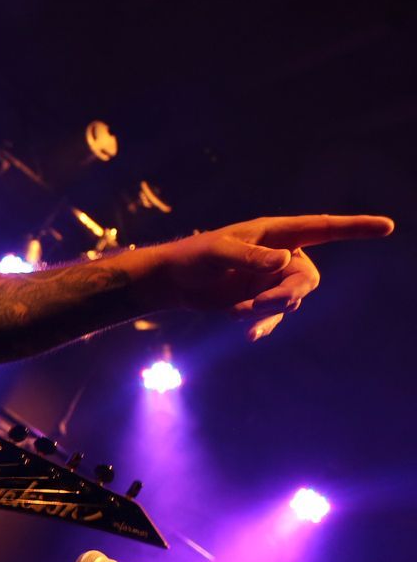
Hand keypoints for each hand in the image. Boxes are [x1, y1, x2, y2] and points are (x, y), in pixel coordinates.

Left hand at [151, 215, 393, 339]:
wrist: (174, 281)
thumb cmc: (193, 257)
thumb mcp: (217, 254)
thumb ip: (249, 257)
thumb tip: (285, 261)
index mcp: (276, 233)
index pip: (323, 228)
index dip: (356, 227)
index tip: (386, 226)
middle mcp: (281, 255)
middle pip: (307, 278)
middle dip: (288, 295)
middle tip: (259, 306)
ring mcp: (273, 279)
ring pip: (293, 299)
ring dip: (270, 310)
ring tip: (239, 314)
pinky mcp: (261, 300)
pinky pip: (276, 316)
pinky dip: (265, 325)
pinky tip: (250, 335)